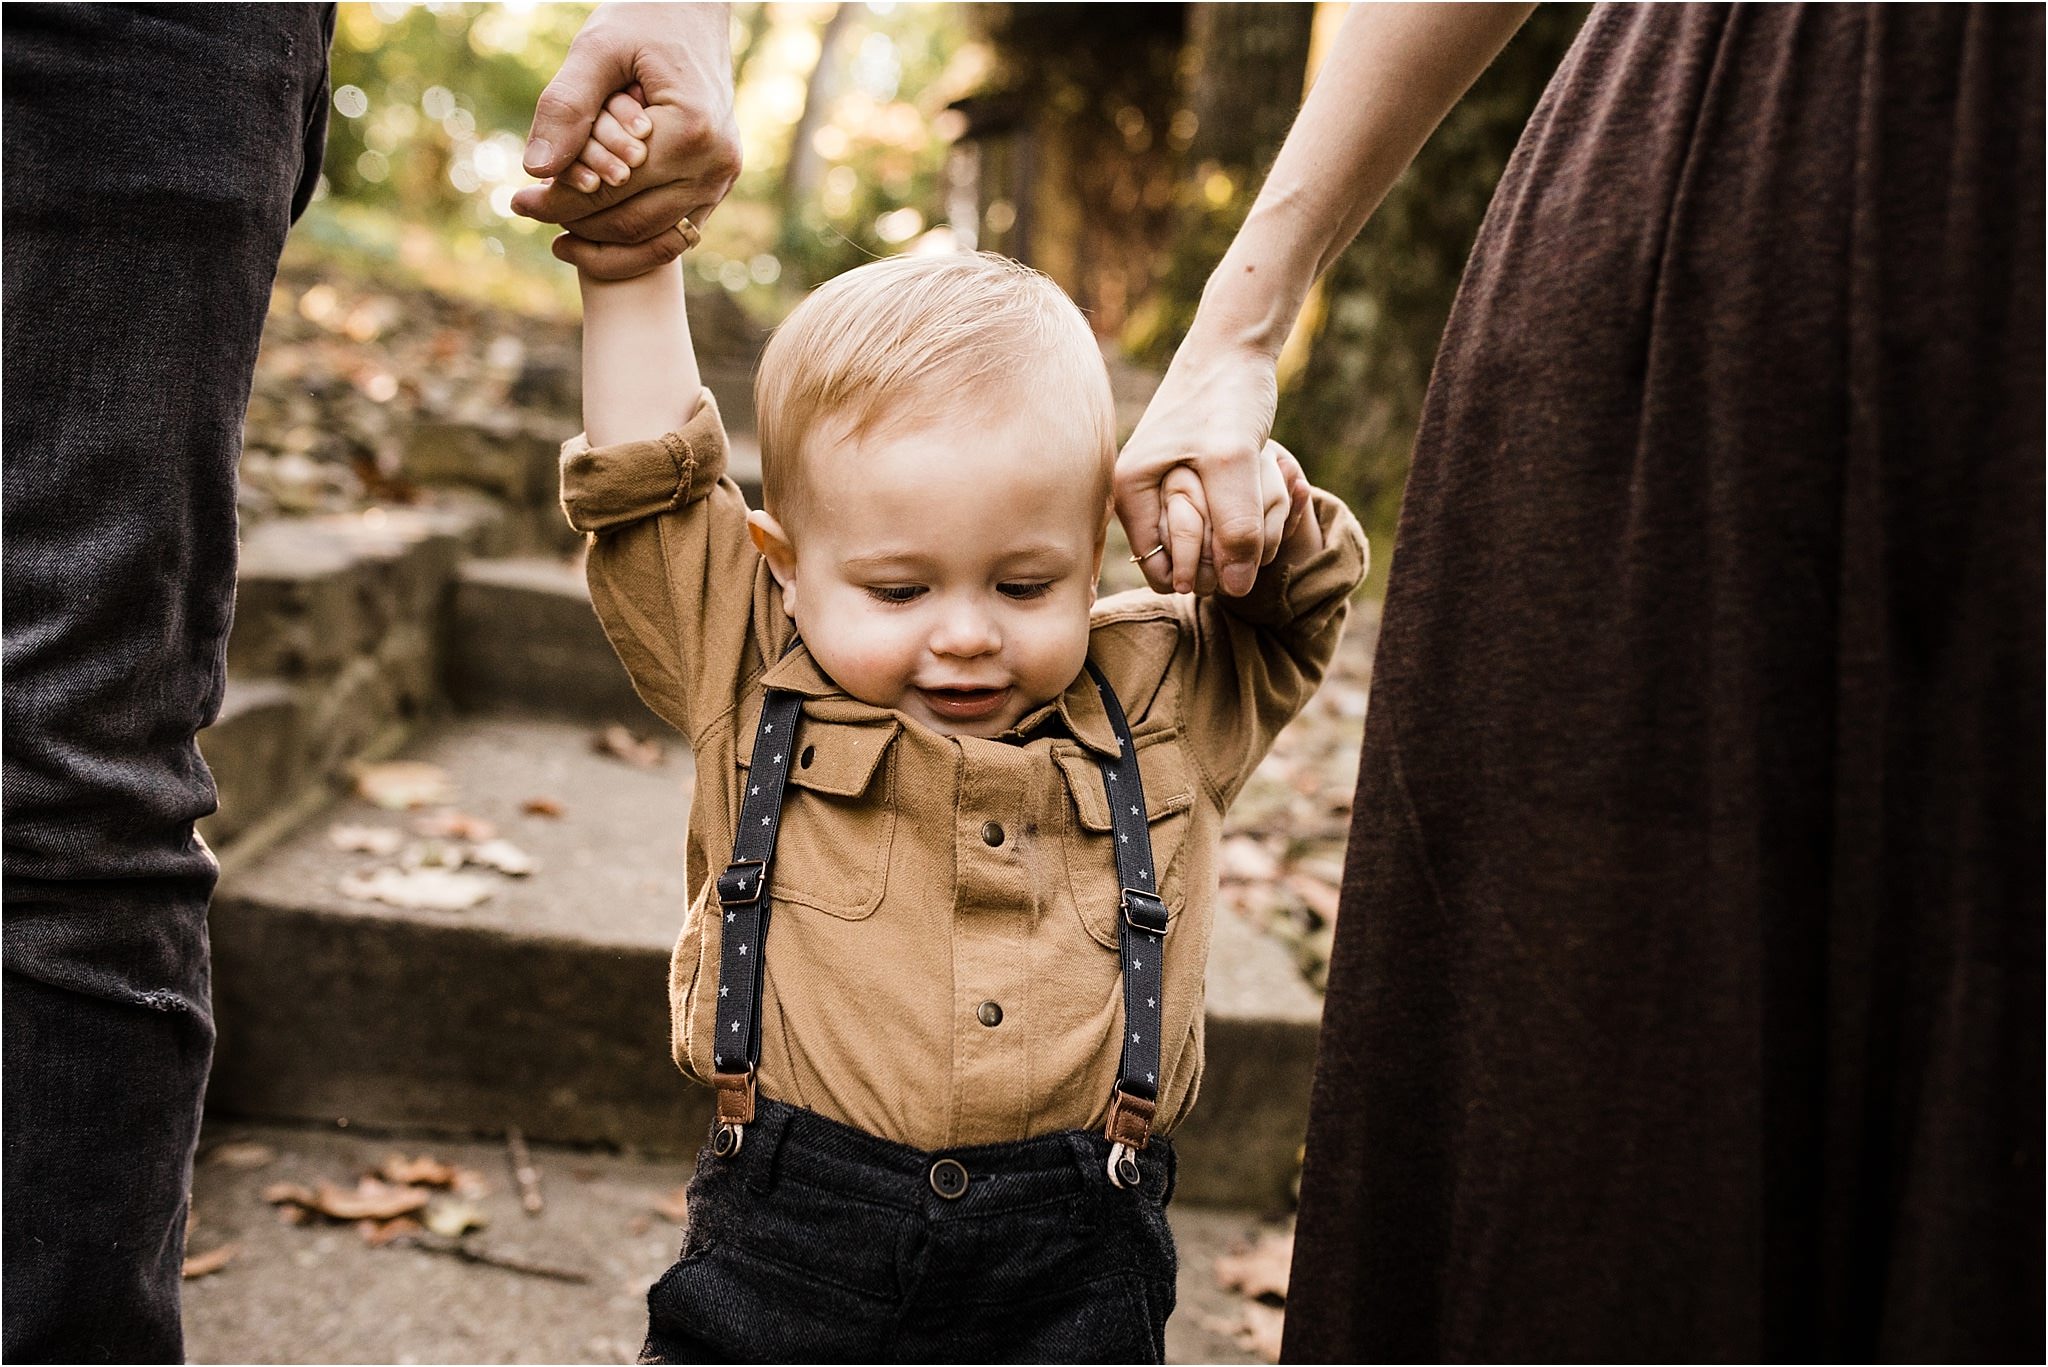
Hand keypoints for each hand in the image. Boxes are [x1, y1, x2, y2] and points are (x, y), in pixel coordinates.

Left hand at [514, 3, 740, 278]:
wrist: (696, 13)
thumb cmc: (645, 20)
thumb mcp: (598, 48)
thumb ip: (566, 105)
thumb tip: (536, 169)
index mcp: (689, 131)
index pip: (611, 189)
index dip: (559, 203)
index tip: (518, 202)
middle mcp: (713, 165)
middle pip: (631, 222)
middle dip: (575, 225)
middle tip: (528, 212)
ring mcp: (721, 181)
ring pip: (655, 241)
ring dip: (603, 245)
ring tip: (558, 236)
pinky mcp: (718, 187)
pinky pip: (674, 236)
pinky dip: (634, 245)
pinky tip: (592, 237)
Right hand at [1115, 335, 1280, 595]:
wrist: (1236, 350)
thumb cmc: (1225, 396)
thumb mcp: (1233, 459)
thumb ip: (1235, 525)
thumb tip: (1235, 588)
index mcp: (1131, 493)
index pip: (1163, 572)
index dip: (1204, 572)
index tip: (1238, 543)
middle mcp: (1142, 497)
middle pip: (1189, 561)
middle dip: (1230, 548)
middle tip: (1260, 506)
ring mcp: (1167, 491)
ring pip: (1212, 543)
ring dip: (1246, 530)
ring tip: (1263, 487)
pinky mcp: (1194, 483)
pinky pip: (1223, 520)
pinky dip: (1250, 512)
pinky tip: (1263, 482)